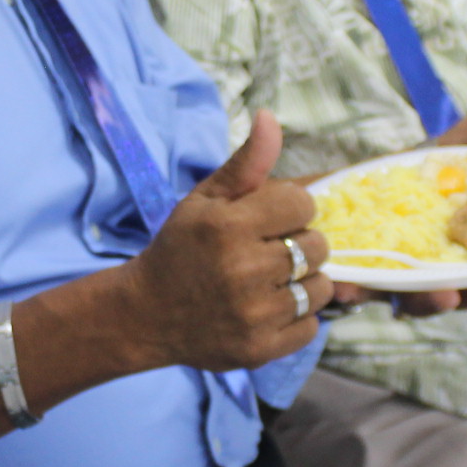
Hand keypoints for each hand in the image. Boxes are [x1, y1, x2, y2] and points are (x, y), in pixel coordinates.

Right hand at [115, 111, 332, 369]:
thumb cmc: (180, 249)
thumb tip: (271, 118)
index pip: (302, 204)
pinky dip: (297, 318)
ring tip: (272, 282)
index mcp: (228, 226)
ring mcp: (253, 314)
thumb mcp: (204, 199)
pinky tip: (268, 309)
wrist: (144, 315)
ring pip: (321, 288)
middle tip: (269, 253)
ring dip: (304, 283)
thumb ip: (245, 163)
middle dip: (300, 245)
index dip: (290, 210)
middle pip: (316, 246)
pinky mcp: (260, 349)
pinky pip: (312, 326)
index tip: (268, 221)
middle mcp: (243, 270)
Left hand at [326, 107, 466, 313]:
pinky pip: (362, 291)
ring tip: (444, 294)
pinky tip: (354, 289)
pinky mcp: (362, 275)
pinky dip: (360, 291)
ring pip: (425, 302)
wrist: (350, 181)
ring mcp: (405, 274)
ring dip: (436, 302)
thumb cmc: (436, 161)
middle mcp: (451, 266)